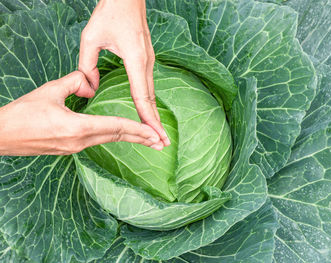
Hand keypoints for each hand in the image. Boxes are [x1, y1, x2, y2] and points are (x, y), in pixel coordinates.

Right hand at [0, 72, 162, 155]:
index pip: (116, 127)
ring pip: (108, 140)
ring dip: (129, 139)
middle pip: (117, 137)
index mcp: (78, 127)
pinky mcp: (70, 148)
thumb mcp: (49, 91)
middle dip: (141, 138)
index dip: (138, 129)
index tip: (154, 133)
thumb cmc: (22, 115)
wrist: (2, 137)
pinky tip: (120, 136)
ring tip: (147, 140)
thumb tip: (88, 82)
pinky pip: (97, 141)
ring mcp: (75, 148)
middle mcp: (80, 141)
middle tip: (161, 142)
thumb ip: (73, 83)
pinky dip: (113, 138)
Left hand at [79, 0, 169, 146]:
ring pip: (151, 94)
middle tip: (162, 143)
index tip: (155, 136)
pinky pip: (148, 86)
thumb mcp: (91, 38)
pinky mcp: (146, 60)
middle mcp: (146, 63)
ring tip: (157, 133)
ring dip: (154, 114)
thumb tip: (91, 89)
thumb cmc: (110, 13)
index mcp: (135, 60)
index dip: (147, 118)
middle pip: (151, 99)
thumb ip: (87, 66)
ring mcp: (148, 61)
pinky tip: (149, 112)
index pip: (142, 96)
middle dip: (156, 123)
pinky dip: (150, 102)